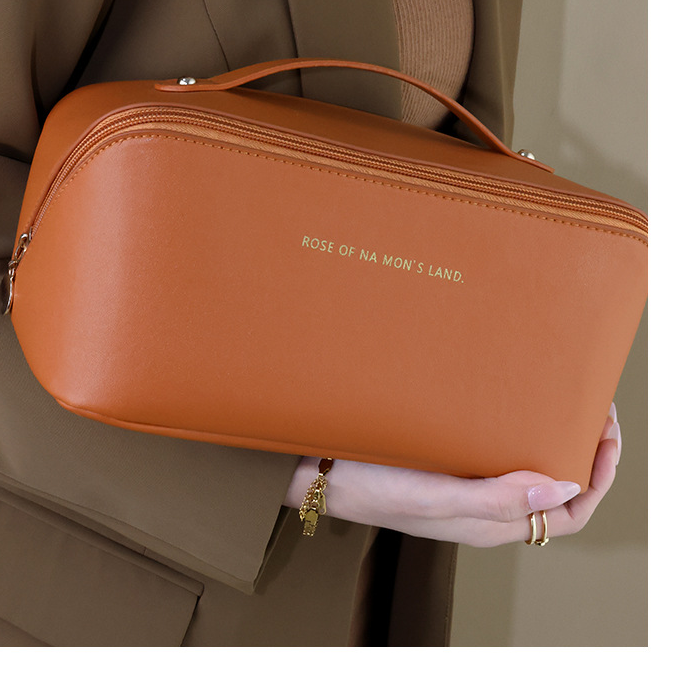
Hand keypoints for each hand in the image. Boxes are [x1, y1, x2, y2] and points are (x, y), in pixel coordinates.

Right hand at [284, 404, 620, 546]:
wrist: (317, 467)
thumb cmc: (370, 482)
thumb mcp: (435, 496)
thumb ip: (497, 498)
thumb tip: (562, 487)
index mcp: (488, 524)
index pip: (567, 514)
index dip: (596, 478)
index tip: (605, 433)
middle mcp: (482, 507)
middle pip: (553, 489)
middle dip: (581, 450)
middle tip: (589, 405)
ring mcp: (463, 484)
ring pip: (525, 467)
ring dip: (549, 436)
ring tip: (558, 397)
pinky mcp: (444, 462)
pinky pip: (495, 451)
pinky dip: (514, 427)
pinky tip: (509, 398)